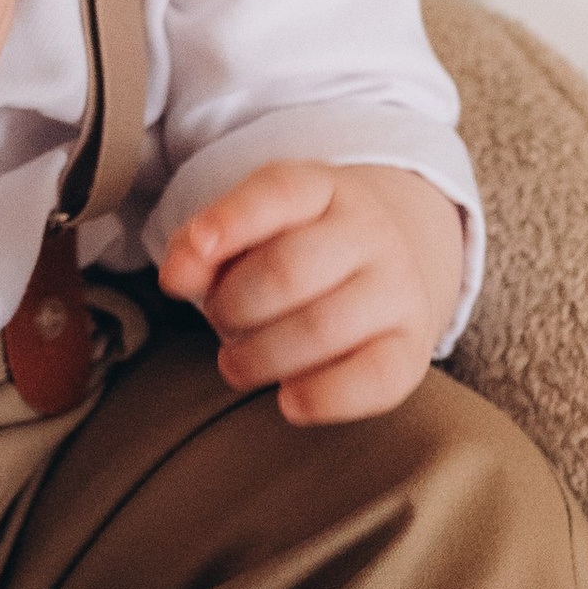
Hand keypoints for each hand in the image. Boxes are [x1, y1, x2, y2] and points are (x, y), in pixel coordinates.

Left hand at [157, 161, 465, 423]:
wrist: (388, 268)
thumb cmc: (294, 251)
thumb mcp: (247, 232)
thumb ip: (199, 248)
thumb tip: (175, 276)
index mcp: (322, 188)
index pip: (278, 192)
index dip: (230, 222)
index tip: (191, 254)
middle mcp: (369, 231)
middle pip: (286, 270)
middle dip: (232, 307)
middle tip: (221, 320)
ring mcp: (397, 288)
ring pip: (321, 327)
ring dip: (259, 357)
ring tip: (238, 362)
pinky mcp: (412, 349)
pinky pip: (374, 379)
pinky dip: (321, 397)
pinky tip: (287, 399)